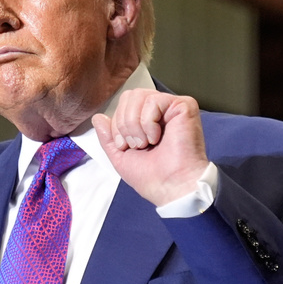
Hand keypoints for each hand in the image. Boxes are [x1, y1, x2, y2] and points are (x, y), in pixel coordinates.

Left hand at [92, 89, 208, 206]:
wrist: (171, 187)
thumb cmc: (152, 176)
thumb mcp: (120, 156)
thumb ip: (108, 137)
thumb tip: (98, 117)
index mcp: (148, 119)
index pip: (123, 104)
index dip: (117, 125)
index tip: (126, 147)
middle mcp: (161, 110)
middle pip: (129, 96)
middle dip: (124, 124)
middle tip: (136, 145)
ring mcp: (173, 107)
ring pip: (138, 96)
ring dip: (134, 124)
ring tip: (146, 142)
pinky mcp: (184, 105)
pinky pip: (153, 101)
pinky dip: (148, 123)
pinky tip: (157, 138)